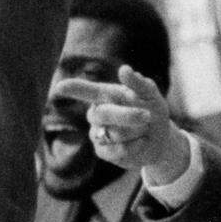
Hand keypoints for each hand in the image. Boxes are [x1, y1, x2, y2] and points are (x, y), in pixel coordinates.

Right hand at [56, 65, 187, 183]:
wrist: (160, 140)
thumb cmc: (152, 111)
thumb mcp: (151, 95)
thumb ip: (138, 83)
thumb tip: (124, 69)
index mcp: (105, 95)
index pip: (85, 91)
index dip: (73, 89)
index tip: (60, 88)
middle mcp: (96, 113)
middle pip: (103, 114)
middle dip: (127, 115)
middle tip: (147, 116)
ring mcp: (97, 133)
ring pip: (113, 133)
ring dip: (136, 131)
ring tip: (145, 129)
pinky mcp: (103, 151)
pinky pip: (116, 150)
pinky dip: (134, 146)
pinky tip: (141, 142)